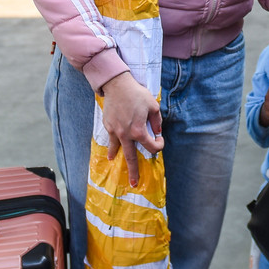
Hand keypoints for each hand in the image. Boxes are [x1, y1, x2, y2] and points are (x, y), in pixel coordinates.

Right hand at [100, 70, 162, 185]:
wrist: (117, 85)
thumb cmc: (137, 94)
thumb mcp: (153, 106)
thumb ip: (156, 121)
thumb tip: (156, 132)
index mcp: (139, 131)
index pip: (151, 146)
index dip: (159, 145)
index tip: (159, 139)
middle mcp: (126, 134)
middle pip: (131, 157)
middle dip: (134, 171)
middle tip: (134, 183)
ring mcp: (115, 131)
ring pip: (118, 149)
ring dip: (119, 159)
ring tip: (116, 166)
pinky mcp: (108, 126)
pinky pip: (111, 139)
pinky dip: (112, 146)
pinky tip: (111, 153)